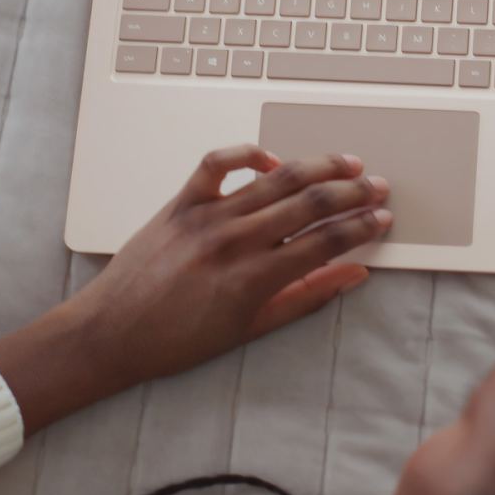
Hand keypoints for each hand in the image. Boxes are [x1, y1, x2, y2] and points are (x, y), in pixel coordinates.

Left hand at [0, 148, 390, 435]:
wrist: (111, 333)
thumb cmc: (177, 341)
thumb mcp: (250, 328)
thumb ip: (306, 298)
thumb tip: (353, 276)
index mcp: (256, 279)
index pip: (326, 242)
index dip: (362, 227)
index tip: (383, 218)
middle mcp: (235, 241)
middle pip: (310, 203)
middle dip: (353, 191)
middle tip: (378, 186)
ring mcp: (207, 217)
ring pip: (275, 178)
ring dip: (318, 166)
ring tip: (348, 162)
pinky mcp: (181, 203)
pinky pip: (218, 164)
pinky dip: (248, 154)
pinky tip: (272, 159)